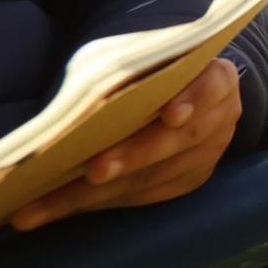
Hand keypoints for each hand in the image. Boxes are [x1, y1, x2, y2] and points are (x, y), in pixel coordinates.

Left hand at [12, 58, 239, 230]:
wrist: (183, 88)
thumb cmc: (155, 67)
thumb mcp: (148, 58)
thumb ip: (131, 72)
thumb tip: (82, 100)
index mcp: (216, 79)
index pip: (211, 87)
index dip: (193, 100)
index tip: (171, 115)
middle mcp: (220, 120)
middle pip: (177, 141)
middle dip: (133, 157)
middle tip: (93, 171)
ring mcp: (206, 155)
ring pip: (152, 178)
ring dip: (99, 193)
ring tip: (48, 205)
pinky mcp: (188, 181)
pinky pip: (143, 197)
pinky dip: (99, 202)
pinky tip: (56, 209)